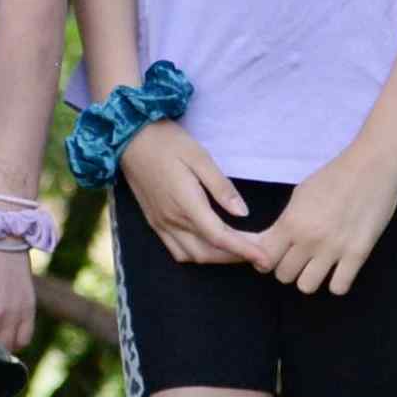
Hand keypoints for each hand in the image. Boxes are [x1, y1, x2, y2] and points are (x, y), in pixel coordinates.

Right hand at [118, 121, 263, 266]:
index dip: (244, 250)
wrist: (130, 138)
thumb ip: (221, 187)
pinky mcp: (154, 221)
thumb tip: (243, 213)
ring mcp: (160, 223)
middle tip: (260, 252)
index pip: (219, 237)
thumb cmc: (168, 142)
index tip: (266, 258)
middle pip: (207, 252)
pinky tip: (212, 245)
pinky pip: (176, 249)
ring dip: (217, 258)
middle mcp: (171, 219)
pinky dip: (198, 254)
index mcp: (185, 203)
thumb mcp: (200, 157)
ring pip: (191, 256)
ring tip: (240, 250)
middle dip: (235, 257)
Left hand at [257, 142, 396, 295]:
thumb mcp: (299, 196)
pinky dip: (337, 282)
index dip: (266, 260)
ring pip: (307, 286)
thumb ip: (285, 223)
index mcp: (290, 222)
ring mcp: (334, 249)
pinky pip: (339, 287)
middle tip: (300, 258)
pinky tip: (339, 269)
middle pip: (283, 275)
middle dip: (289, 268)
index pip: (264, 259)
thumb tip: (270, 244)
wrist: (372, 167)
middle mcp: (308, 239)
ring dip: (310, 278)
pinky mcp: (359, 254)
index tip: (276, 255)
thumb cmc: (333, 177)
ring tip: (319, 265)